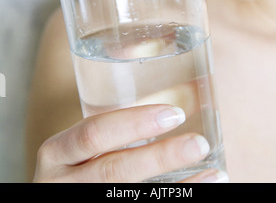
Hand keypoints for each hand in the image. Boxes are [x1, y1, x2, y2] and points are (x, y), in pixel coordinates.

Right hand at [33, 104, 221, 182]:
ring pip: (131, 197)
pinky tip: (204, 188)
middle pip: (114, 170)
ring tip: (217, 174)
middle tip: (198, 143)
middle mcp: (64, 183)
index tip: (174, 113)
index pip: (93, 134)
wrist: (67, 192)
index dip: (133, 123)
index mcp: (57, 153)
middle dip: (159, 157)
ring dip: (180, 187)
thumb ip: (111, 127)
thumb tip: (178, 84)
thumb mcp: (79, 146)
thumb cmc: (78, 165)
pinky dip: (176, 199)